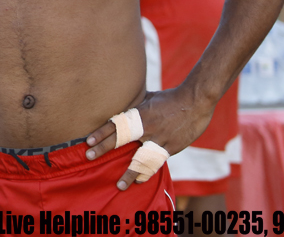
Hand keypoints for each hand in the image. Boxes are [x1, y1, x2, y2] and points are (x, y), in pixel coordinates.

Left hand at [83, 87, 211, 190]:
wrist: (195, 101)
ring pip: (141, 158)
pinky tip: (140, 181)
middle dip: (104, 148)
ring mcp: (160, 139)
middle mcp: (147, 127)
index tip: (88, 141)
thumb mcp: (148, 98)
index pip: (116, 124)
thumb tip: (121, 109)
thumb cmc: (169, 98)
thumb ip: (135, 107)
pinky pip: (157, 162)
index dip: (101, 133)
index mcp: (139, 113)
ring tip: (120, 185)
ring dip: (130, 172)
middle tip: (89, 156)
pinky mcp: (172, 147)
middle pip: (121, 139)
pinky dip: (148, 172)